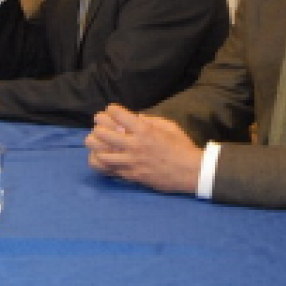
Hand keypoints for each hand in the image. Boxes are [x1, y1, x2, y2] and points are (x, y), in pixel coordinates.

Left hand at [85, 104, 202, 194]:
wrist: (191, 172)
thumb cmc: (182, 146)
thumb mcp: (169, 126)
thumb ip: (150, 120)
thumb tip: (135, 117)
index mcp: (145, 131)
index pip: (119, 116)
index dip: (112, 109)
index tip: (111, 109)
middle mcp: (135, 146)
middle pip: (104, 134)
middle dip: (98, 125)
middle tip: (98, 123)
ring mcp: (131, 163)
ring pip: (102, 154)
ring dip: (95, 145)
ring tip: (94, 140)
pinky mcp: (131, 176)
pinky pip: (109, 170)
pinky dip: (100, 162)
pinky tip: (100, 156)